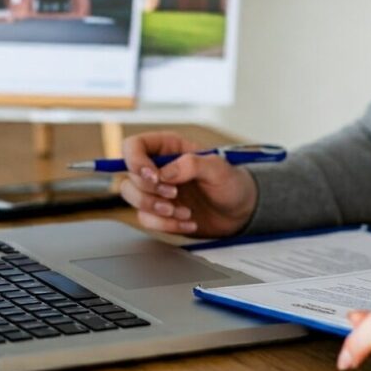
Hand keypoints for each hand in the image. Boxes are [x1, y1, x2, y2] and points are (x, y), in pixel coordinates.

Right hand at [119, 131, 257, 237]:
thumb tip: (165, 173)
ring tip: (183, 212)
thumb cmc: (232, 182)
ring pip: (133, 199)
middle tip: (174, 195)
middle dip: (150, 191)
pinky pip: (147, 219)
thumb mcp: (219, 168)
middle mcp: (158, 167)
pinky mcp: (160, 212)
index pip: (134, 146)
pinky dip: (166, 225)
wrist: (240, 211)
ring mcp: (157, 191)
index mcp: (169, 147)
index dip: (135, 161)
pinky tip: (188, 222)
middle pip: (130, 177)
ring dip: (156, 210)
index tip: (154, 177)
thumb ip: (192, 164)